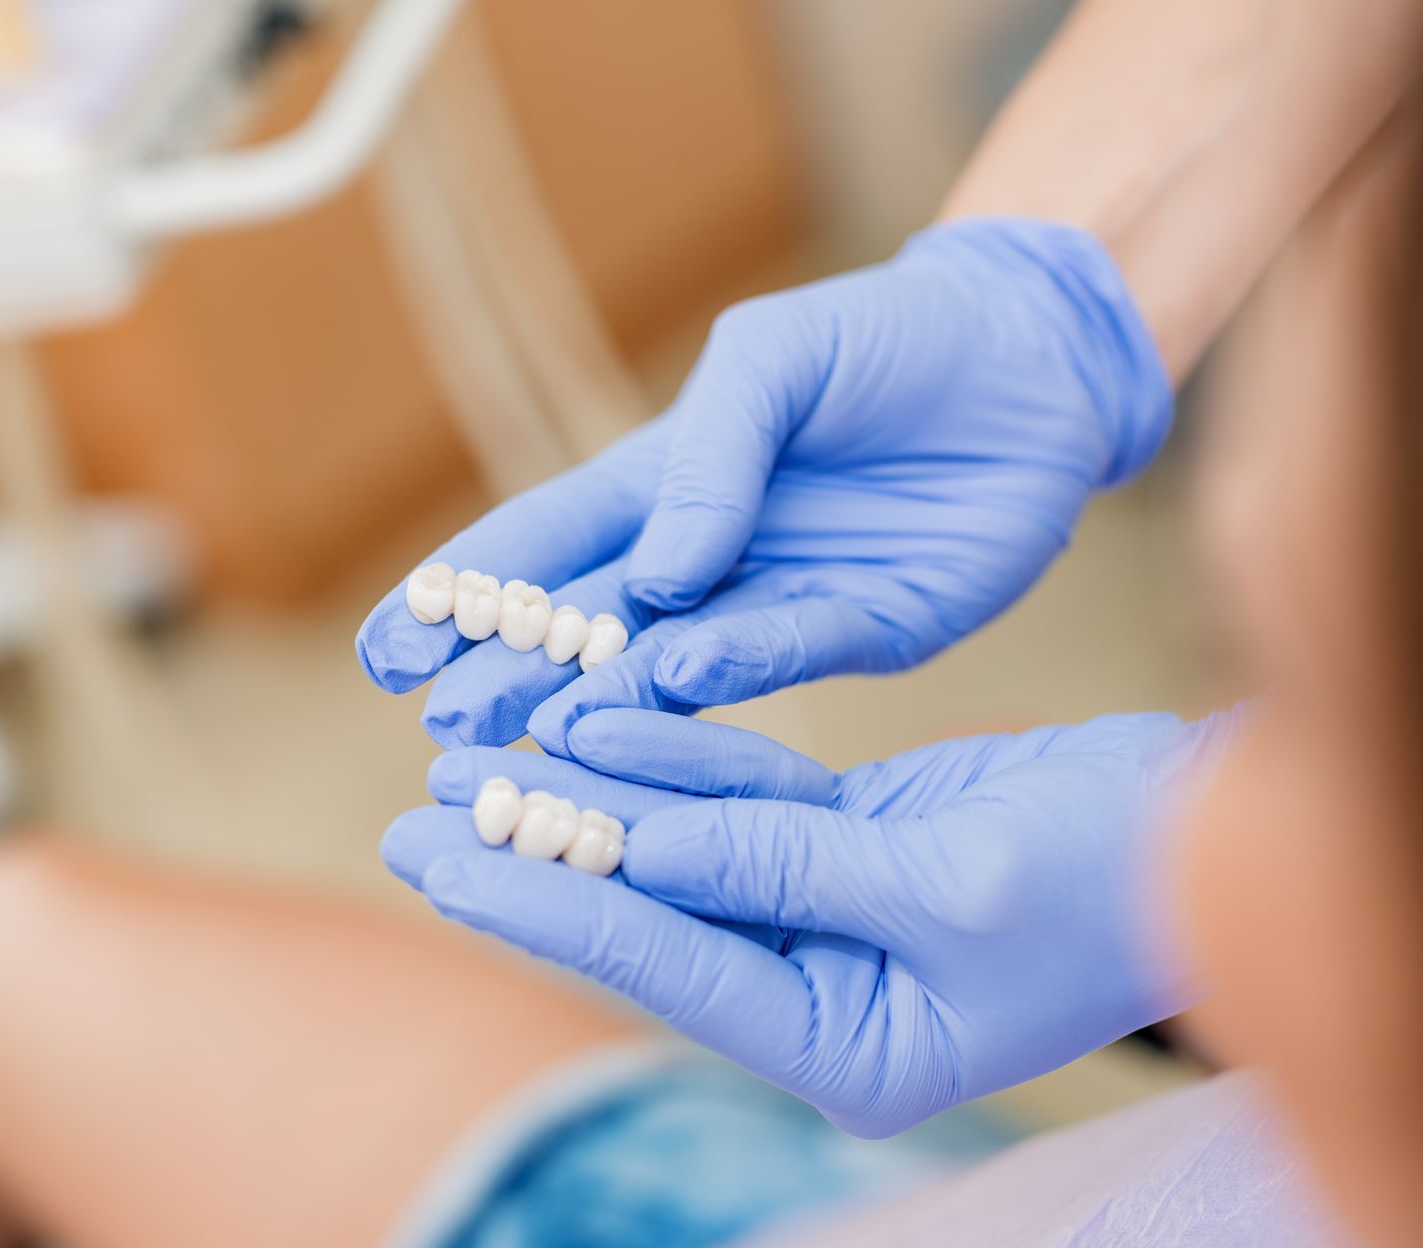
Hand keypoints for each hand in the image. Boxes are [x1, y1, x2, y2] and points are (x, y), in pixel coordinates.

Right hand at [354, 218, 1171, 753]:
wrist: (1032, 360)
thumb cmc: (887, 337)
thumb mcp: (772, 360)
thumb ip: (708, 454)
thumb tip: (654, 577)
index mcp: (671, 482)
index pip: (545, 544)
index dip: (465, 596)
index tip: (390, 652)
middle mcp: (714, 556)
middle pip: (592, 627)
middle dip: (516, 676)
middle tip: (448, 727)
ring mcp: (786, 600)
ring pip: (677, 666)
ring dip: (606, 700)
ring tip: (534, 735)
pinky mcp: (870, 630)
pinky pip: (790, 657)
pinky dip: (729, 675)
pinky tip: (670, 684)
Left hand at [380, 708, 1231, 1136]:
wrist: (1216, 826)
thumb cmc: (1117, 881)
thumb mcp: (953, 881)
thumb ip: (790, 863)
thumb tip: (641, 843)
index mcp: (854, 1045)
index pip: (668, 962)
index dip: (546, 902)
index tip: (435, 855)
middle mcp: (831, 992)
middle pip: (654, 912)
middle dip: (538, 857)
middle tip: (416, 810)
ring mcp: (841, 915)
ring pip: (688, 847)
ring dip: (595, 795)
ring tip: (481, 750)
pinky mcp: (861, 845)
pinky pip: (748, 799)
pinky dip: (682, 758)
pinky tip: (603, 717)